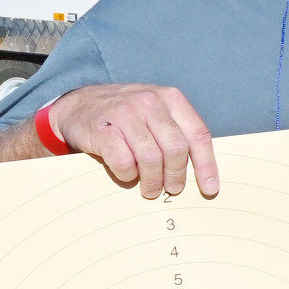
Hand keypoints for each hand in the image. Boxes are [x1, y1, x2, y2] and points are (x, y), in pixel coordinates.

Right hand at [48, 84, 216, 197]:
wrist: (78, 104)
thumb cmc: (126, 116)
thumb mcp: (156, 113)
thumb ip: (176, 133)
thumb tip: (200, 174)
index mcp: (170, 98)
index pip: (198, 134)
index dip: (206, 165)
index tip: (210, 188)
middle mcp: (149, 102)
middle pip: (176, 148)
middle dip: (177, 175)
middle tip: (173, 189)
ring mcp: (124, 113)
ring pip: (151, 158)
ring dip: (153, 181)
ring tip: (151, 190)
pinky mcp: (102, 129)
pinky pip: (124, 161)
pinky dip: (128, 175)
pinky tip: (128, 175)